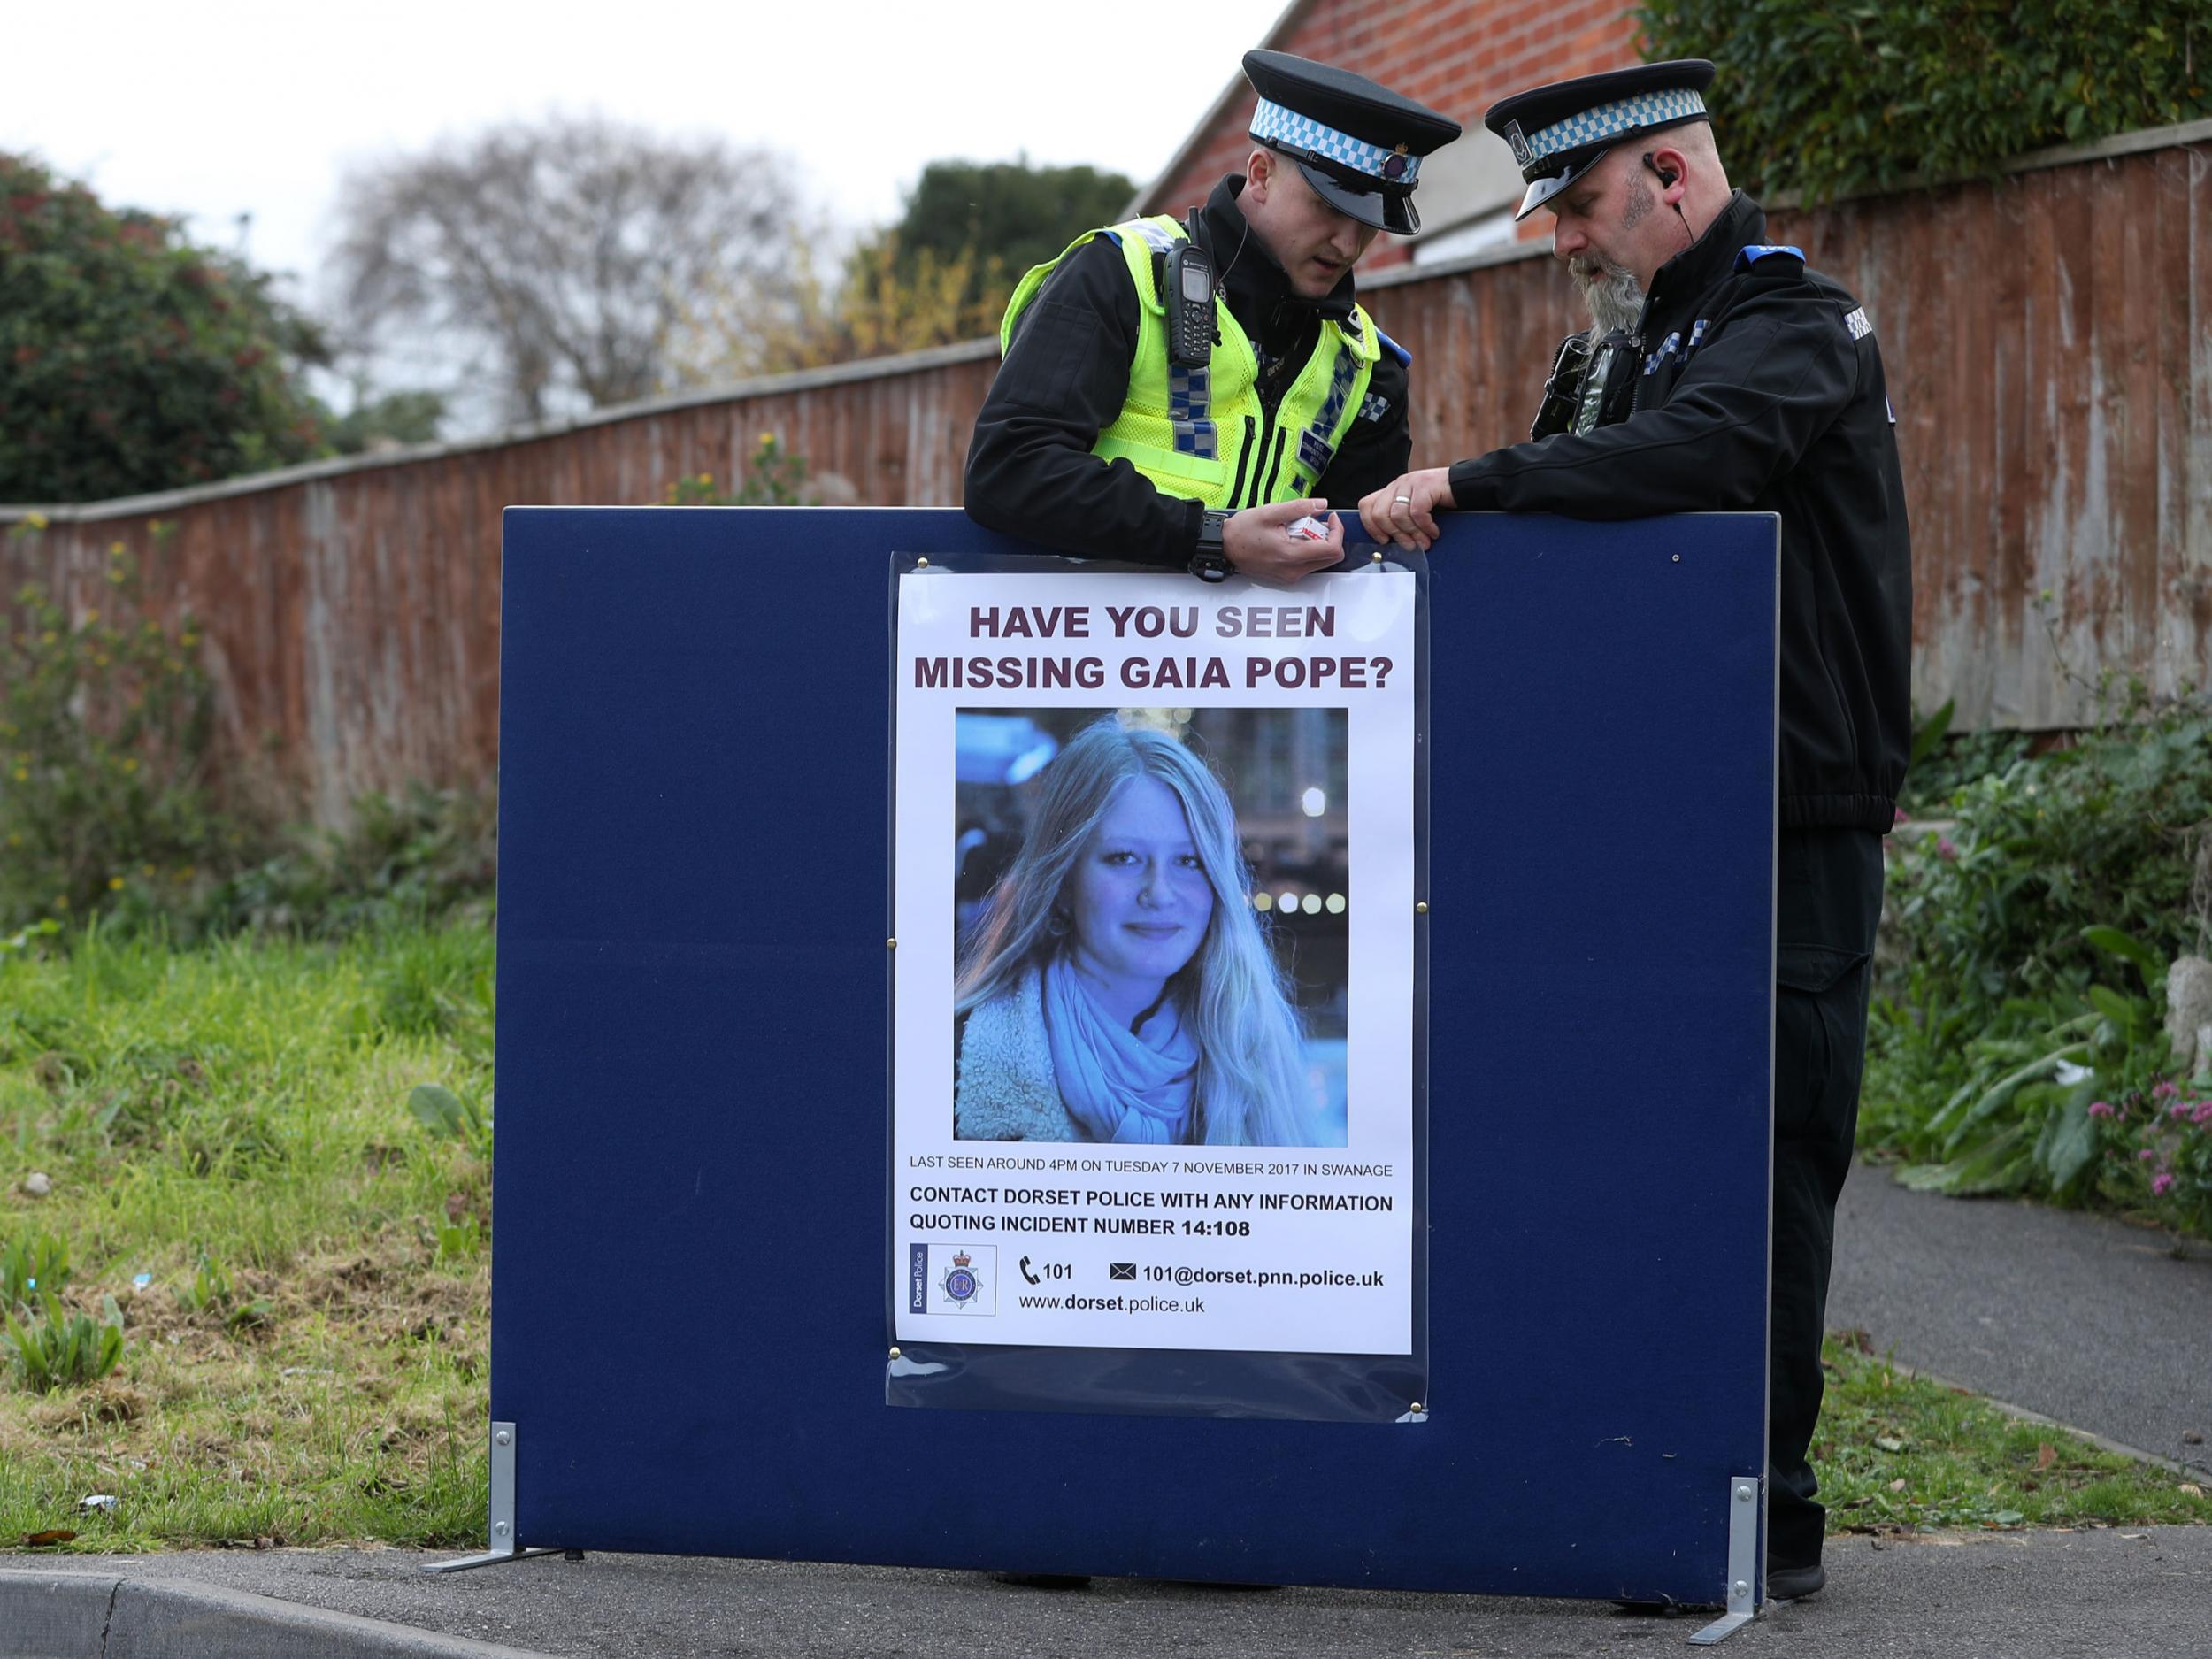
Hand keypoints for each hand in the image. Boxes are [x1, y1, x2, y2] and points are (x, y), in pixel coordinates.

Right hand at [1222, 497, 1345, 584]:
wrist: (1223, 548)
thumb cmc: (1241, 531)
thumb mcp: (1270, 512)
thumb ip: (1299, 508)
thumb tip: (1322, 505)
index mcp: (1291, 555)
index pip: (1332, 549)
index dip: (1338, 531)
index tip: (1330, 517)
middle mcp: (1294, 571)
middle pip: (1331, 558)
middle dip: (1329, 537)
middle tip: (1315, 521)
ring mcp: (1290, 576)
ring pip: (1321, 561)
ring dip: (1318, 543)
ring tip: (1299, 528)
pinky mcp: (1286, 577)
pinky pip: (1308, 564)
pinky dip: (1307, 550)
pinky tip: (1292, 538)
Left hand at [1358, 468, 1453, 552]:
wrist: (1464, 485)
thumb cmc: (1439, 502)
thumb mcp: (1413, 510)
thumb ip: (1400, 520)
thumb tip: (1389, 543)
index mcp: (1391, 491)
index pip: (1366, 506)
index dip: (1371, 527)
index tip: (1384, 541)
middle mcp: (1397, 485)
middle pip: (1379, 514)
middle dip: (1394, 534)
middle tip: (1409, 546)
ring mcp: (1410, 483)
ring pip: (1397, 515)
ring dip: (1412, 534)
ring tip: (1424, 542)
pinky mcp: (1425, 484)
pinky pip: (1417, 512)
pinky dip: (1425, 527)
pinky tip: (1434, 532)